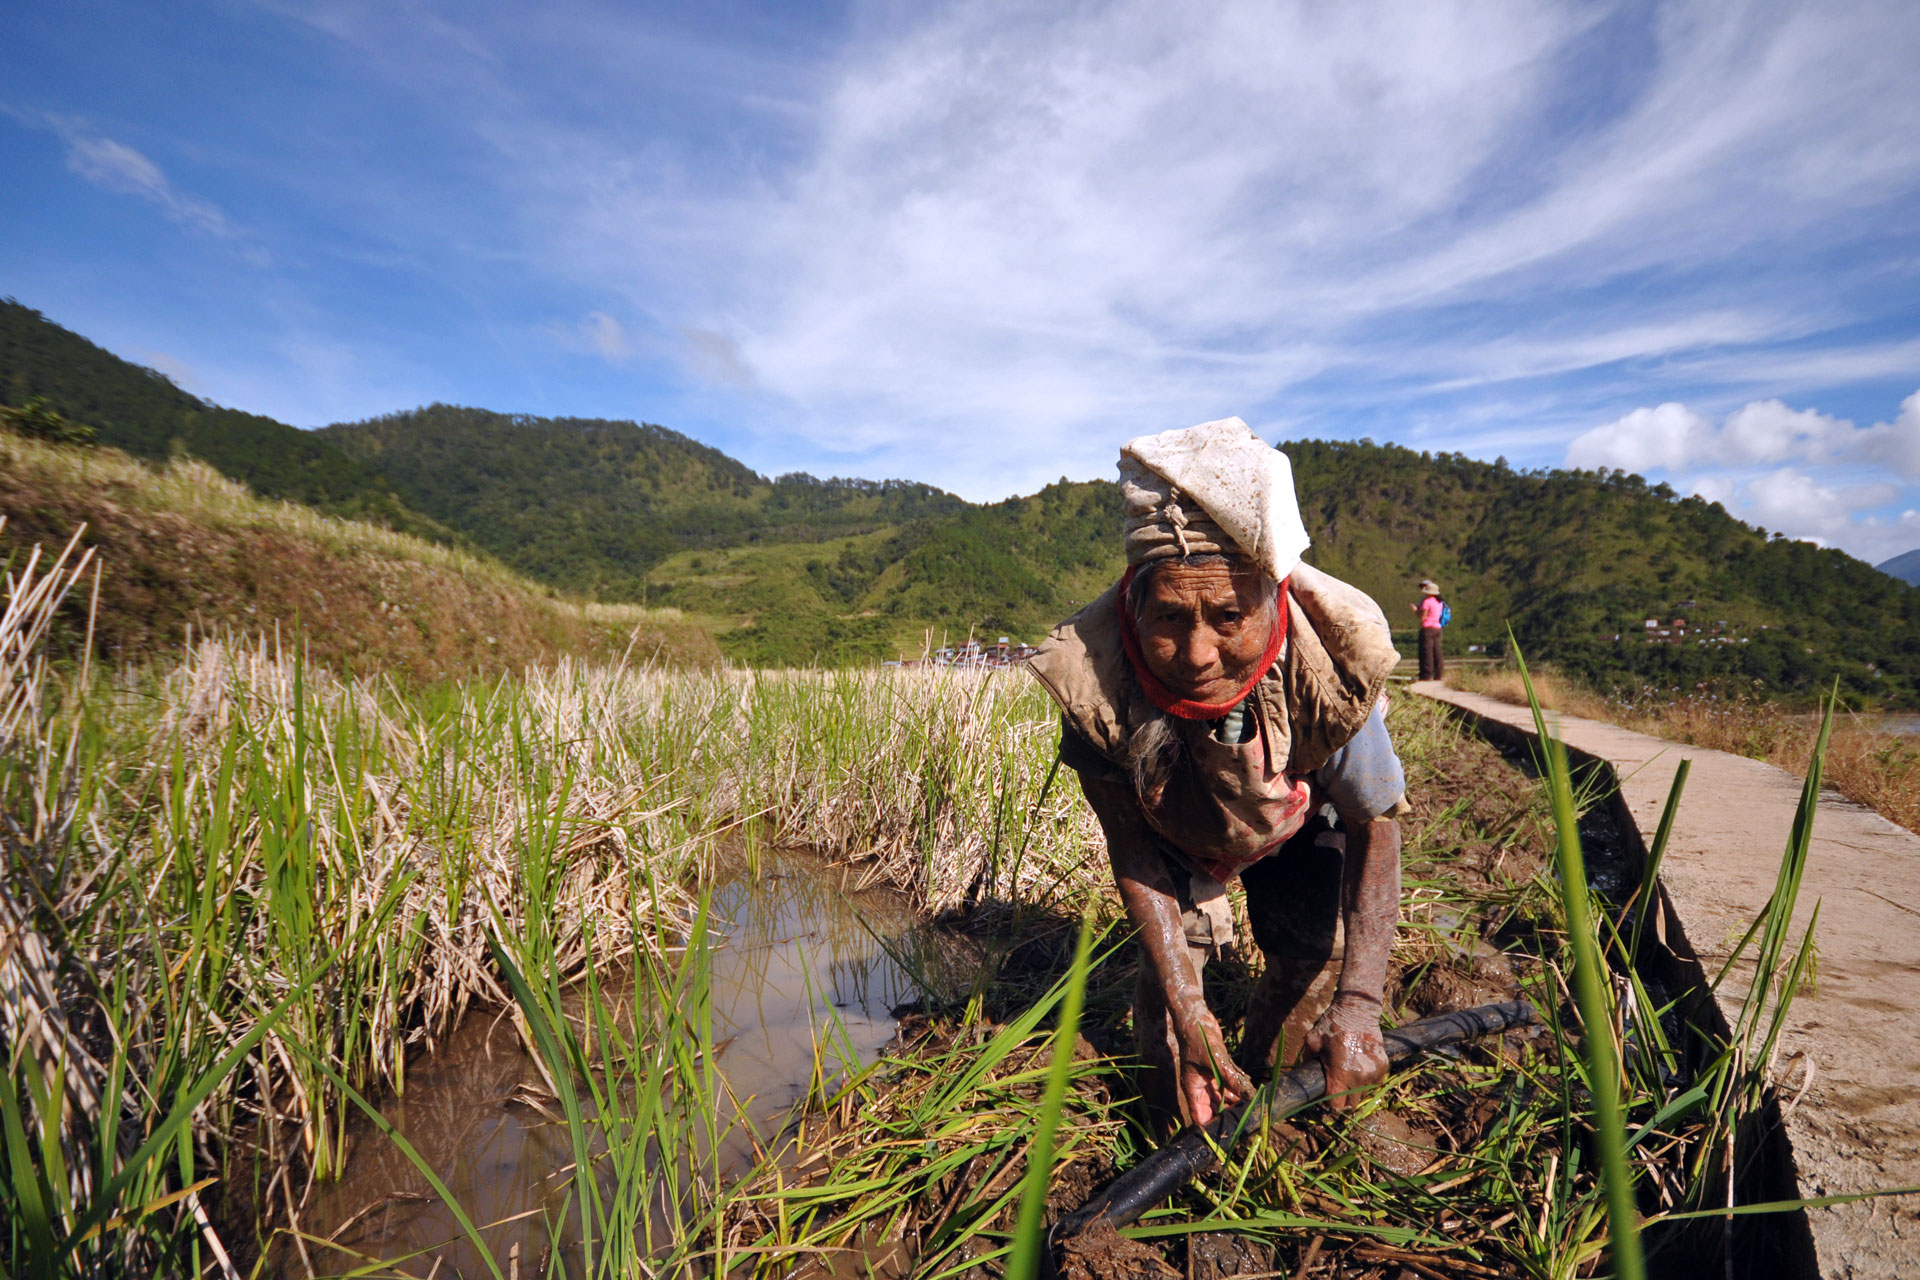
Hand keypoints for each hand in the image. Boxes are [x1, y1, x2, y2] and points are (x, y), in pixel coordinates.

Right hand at [1173, 1007, 1254, 1126]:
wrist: (1196, 1019)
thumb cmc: (1198, 1040)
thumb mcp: (1216, 1061)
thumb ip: (1232, 1079)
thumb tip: (1250, 1095)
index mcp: (1193, 1090)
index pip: (1200, 1117)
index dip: (1211, 1128)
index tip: (1227, 1134)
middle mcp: (1200, 1088)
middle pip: (1213, 1110)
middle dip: (1227, 1116)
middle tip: (1245, 1121)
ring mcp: (1209, 1079)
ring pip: (1223, 1098)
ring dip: (1235, 1103)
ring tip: (1250, 1108)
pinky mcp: (1217, 1071)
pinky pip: (1228, 1085)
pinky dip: (1237, 1089)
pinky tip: (1249, 1091)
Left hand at [1305, 993, 1388, 1111]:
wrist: (1357, 1010)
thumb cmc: (1331, 1025)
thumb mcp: (1312, 1042)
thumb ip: (1308, 1061)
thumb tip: (1306, 1074)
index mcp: (1340, 1076)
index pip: (1336, 1106)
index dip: (1330, 1105)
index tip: (1328, 1098)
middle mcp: (1359, 1079)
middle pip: (1352, 1105)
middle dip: (1344, 1101)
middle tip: (1338, 1090)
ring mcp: (1373, 1073)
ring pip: (1365, 1094)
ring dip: (1357, 1090)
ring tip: (1349, 1076)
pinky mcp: (1383, 1066)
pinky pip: (1375, 1082)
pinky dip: (1368, 1079)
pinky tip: (1360, 1068)